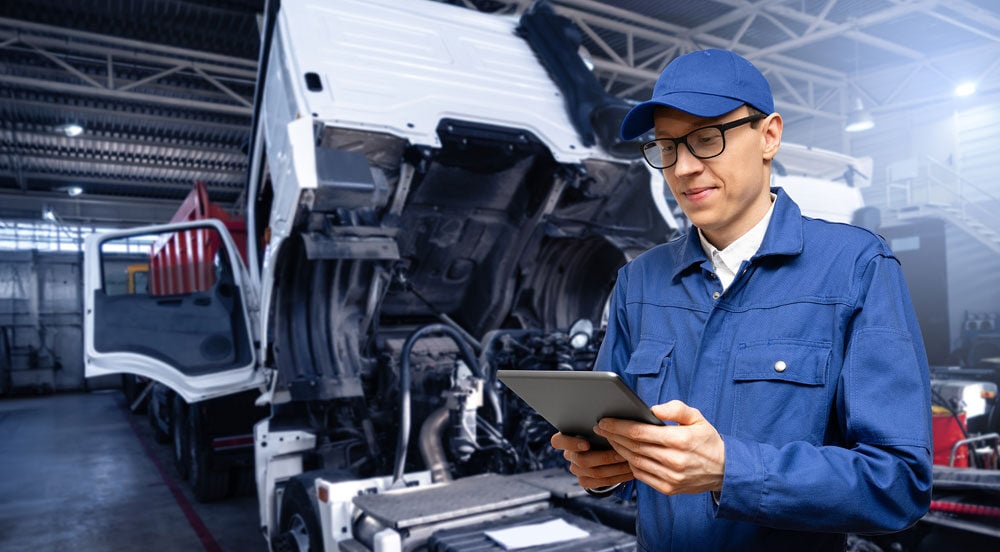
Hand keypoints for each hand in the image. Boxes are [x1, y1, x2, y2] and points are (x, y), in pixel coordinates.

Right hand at [550, 432, 633, 488]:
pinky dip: (618, 477)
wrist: (601, 448)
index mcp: (565, 438)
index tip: (587, 444)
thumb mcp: (596, 426)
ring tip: (631, 461)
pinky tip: (630, 472)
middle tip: (622, 453)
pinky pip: (602, 483)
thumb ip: (599, 424)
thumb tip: (612, 419)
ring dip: (616, 468)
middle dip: (605, 457)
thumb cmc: (600, 431)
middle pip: (582, 460)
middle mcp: (569, 455)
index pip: (557, 441)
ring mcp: (576, 470)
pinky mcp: (585, 481)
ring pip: (595, 472)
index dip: (571, 444)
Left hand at [593, 400, 724, 495]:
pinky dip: (630, 463)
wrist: (725, 471)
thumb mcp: (697, 417)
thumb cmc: (707, 440)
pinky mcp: (668, 489)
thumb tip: (652, 409)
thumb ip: (675, 409)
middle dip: (613, 436)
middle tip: (600, 428)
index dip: (618, 426)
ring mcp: (670, 477)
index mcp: (680, 440)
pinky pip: (641, 475)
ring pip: (634, 461)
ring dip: (618, 450)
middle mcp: (674, 461)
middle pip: (633, 447)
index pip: (640, 432)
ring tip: (610, 439)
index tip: (604, 421)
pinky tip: (625, 454)